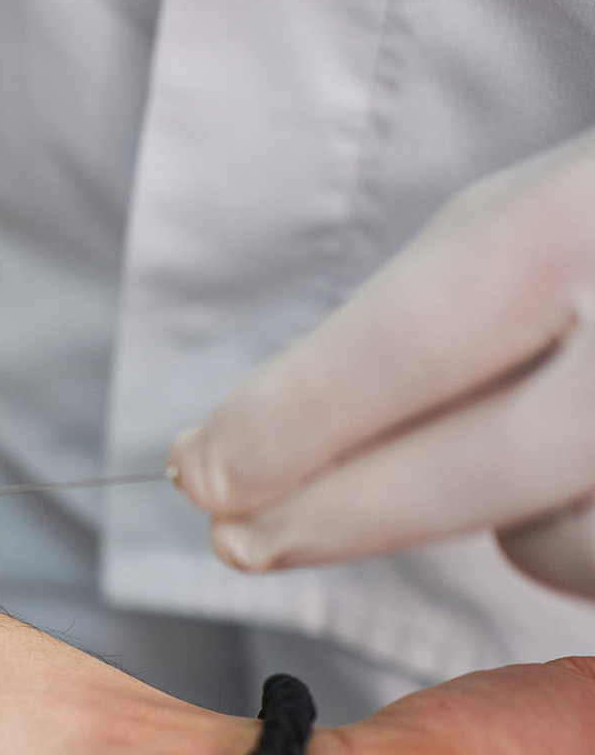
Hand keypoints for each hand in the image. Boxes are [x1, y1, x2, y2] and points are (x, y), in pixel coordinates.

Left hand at [168, 130, 594, 594]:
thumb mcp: (537, 216)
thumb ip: (415, 330)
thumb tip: (246, 456)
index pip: (420, 338)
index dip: (293, 422)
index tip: (199, 472)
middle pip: (481, 470)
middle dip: (335, 513)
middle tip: (233, 532)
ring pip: (556, 537)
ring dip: (499, 513)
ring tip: (533, 434)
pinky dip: (573, 528)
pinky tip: (584, 473)